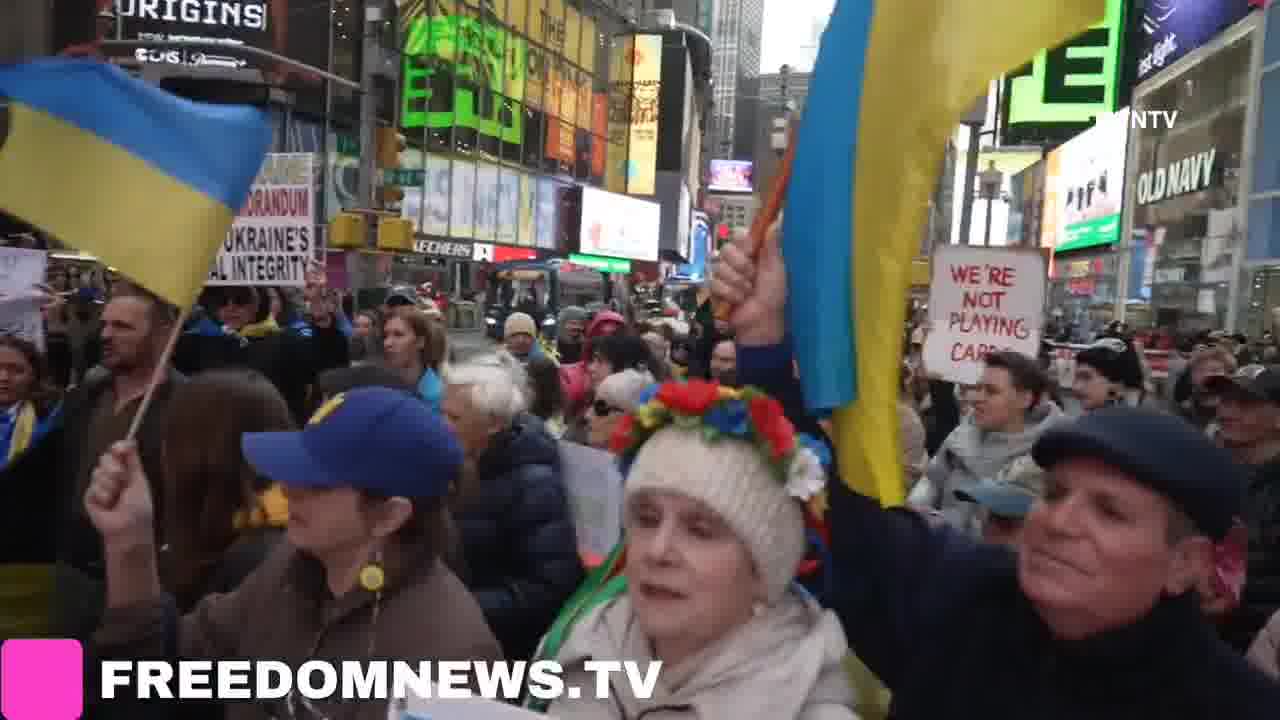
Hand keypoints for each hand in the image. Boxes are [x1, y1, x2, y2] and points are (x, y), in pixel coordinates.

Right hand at [85, 441, 154, 545]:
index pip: (117, 451)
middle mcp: (112, 475)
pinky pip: (92, 487)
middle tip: (122, 479)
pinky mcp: (90, 497)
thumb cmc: (138, 507)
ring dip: (110, 485)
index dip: (118, 447)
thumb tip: (131, 440)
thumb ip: (133, 461)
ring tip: (117, 497)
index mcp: (126, 470)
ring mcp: (100, 485)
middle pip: (105, 458)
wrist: (128, 527)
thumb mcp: (138, 480)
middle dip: (114, 468)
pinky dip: (102, 496)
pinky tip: (108, 505)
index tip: (119, 448)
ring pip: (98, 472)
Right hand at [709, 219, 786, 344]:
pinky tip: (738, 300)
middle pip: (726, 250)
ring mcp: (724, 274)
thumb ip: (772, 246)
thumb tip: (775, 222)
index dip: (743, 243)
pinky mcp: (715, 289)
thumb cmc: (772, 296)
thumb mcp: (776, 269)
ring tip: (747, 293)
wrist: (762, 322)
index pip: (738, 234)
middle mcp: (736, 261)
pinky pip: (714, 283)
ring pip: (720, 268)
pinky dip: (729, 294)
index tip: (751, 252)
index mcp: (752, 252)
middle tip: (752, 278)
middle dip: (741, 267)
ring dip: (737, 283)